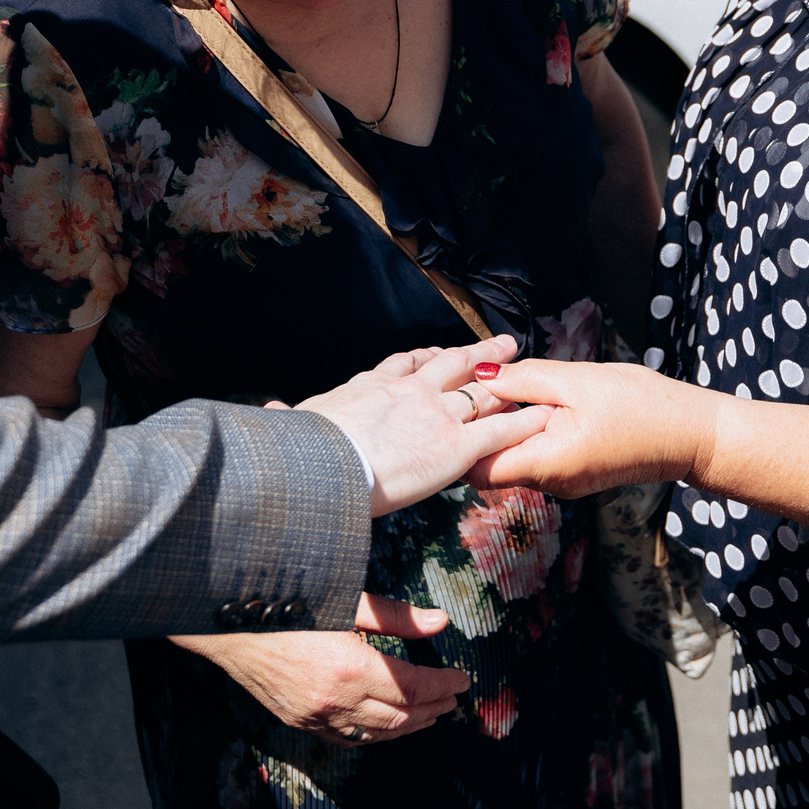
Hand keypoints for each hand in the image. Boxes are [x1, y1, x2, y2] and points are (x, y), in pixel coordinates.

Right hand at [171, 592, 468, 745]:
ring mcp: (314, 717)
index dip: (442, 686)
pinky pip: (346, 738)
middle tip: (452, 699)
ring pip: (375, 734)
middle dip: (431, 709)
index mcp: (350, 669)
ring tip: (429, 714)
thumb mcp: (345, 599)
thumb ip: (395, 617)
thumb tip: (440, 623)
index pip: (412, 688)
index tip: (463, 680)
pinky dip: (373, 735)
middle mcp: (334, 701)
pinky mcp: (298, 721)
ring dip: (407, 726)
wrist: (225, 622)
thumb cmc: (285, 599)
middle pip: (399, 717)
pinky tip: (384, 725)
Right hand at [298, 336, 550, 514]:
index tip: (432, 354)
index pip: (402, 365)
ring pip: (480, 389)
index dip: (422, 359)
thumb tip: (267, 411)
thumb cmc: (303, 450)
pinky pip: (499, 431)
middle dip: (474, 353)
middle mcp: (409, 392)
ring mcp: (436, 415)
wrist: (323, 465)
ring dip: (505, 374)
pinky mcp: (457, 446)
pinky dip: (523, 423)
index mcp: (371, 387)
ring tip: (524, 361)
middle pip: (449, 364)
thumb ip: (287, 419)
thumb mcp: (294, 425)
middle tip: (498, 343)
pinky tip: (542, 416)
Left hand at [470, 360, 713, 495]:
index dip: (459, 438)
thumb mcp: (578, 380)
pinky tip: (531, 400)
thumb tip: (479, 376)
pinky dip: (527, 430)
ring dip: (504, 426)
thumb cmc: (641, 405)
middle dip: (478, 429)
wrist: (690, 434)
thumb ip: (524, 379)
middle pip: (492, 465)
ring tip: (502, 386)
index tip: (454, 403)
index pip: (477, 469)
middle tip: (471, 386)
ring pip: (514, 459)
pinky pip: (536, 456)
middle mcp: (550, 484)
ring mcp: (563, 482)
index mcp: (548, 464)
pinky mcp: (574, 474)